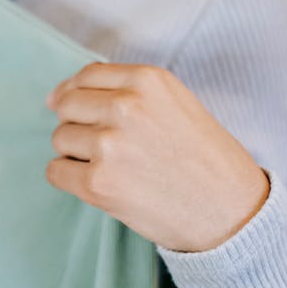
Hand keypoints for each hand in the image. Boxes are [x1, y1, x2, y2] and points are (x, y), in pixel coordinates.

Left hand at [45, 63, 269, 253]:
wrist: (230, 210)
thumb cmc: (205, 159)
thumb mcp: (175, 103)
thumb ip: (127, 91)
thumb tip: (58, 96)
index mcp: (147, 81)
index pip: (86, 76)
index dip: (74, 93)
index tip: (73, 109)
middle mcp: (126, 106)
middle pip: (66, 106)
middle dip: (77, 125)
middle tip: (103, 146)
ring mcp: (109, 145)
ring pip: (60, 140)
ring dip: (76, 154)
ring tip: (113, 168)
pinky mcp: (98, 184)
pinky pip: (56, 171)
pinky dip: (70, 179)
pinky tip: (99, 184)